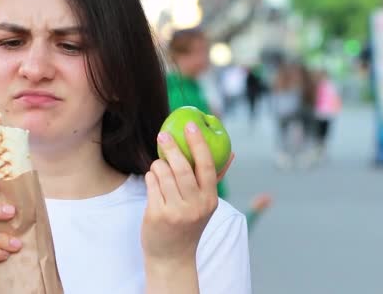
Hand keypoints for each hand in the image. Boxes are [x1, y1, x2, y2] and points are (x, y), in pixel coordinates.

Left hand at [141, 122, 233, 264]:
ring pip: (163, 173)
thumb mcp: (205, 205)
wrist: (172, 257)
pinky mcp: (157, 215)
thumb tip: (232, 153)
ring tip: (159, 165)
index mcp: (210, 200)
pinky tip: (153, 179)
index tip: (191, 125)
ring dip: (158, 164)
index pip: (207, 166)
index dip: (199, 143)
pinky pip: (151, 184)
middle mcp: (195, 206)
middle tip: (163, 135)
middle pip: (182, 168)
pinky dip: (151, 177)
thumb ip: (215, 179)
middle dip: (171, 148)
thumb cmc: (188, 225)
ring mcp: (175, 211)